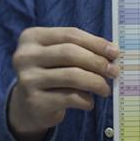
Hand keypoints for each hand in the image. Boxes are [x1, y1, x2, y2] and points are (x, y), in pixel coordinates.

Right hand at [8, 26, 119, 140]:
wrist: (28, 105)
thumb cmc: (51, 72)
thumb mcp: (59, 55)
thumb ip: (81, 49)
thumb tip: (112, 52)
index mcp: (32, 37)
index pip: (70, 34)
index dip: (95, 42)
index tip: (114, 52)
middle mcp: (25, 56)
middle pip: (70, 53)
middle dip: (97, 62)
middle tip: (114, 71)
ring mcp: (27, 80)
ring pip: (72, 76)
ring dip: (95, 82)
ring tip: (105, 88)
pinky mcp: (35, 102)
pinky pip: (69, 98)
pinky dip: (86, 99)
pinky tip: (89, 101)